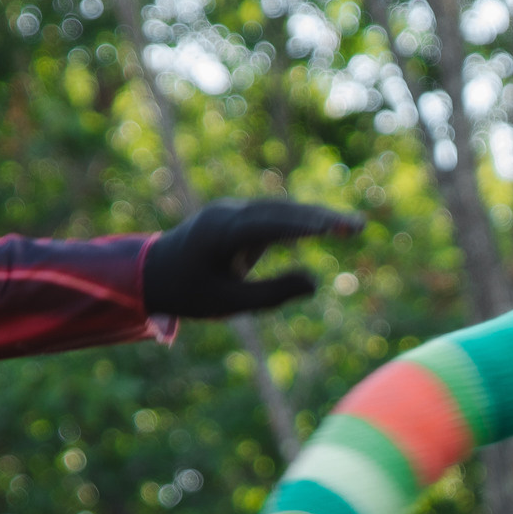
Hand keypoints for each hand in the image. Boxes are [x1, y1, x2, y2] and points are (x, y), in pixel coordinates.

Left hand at [140, 199, 364, 317]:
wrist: (154, 272)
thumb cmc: (190, 293)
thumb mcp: (230, 303)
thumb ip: (272, 294)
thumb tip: (314, 281)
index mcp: (219, 233)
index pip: (268, 225)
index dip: (303, 226)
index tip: (333, 228)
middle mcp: (227, 214)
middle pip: (282, 210)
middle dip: (321, 217)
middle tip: (358, 226)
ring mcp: (233, 211)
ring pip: (281, 209)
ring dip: (316, 216)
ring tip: (352, 228)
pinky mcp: (240, 215)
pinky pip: (275, 215)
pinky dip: (301, 221)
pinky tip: (328, 227)